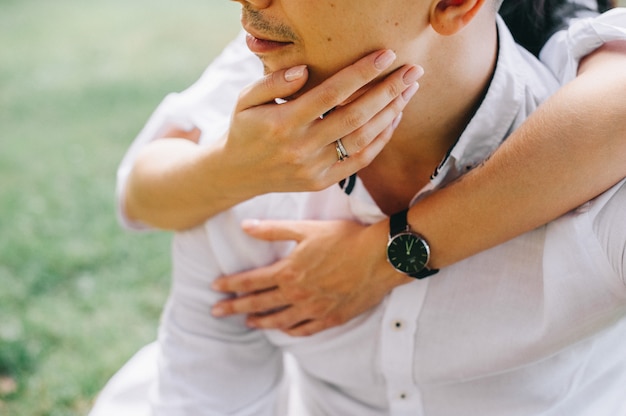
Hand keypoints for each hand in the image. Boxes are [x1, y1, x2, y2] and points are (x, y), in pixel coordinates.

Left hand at [211, 219, 411, 335]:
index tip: (215, 288)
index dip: (230, 285)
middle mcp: (297, 295)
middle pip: (258, 304)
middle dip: (234, 308)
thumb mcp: (306, 229)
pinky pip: (304, 330)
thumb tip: (246, 226)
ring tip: (247, 322)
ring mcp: (314, 310)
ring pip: (279, 321)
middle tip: (215, 312)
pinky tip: (283, 330)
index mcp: (288, 272)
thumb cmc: (345, 238)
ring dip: (260, 321)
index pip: (250, 282)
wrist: (381, 257)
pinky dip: (289, 331)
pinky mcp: (331, 318)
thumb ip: (273, 230)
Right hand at [222, 49, 422, 195]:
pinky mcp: (322, 182)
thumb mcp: (246, 99)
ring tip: (409, 91)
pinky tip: (393, 118)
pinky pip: (359, 161)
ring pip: (362, 139)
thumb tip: (305, 70)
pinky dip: (381, 140)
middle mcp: (301, 147)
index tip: (386, 55)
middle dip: (388, 91)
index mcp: (283, 122)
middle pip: (355, 116)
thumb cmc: (245, 128)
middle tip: (413, 71)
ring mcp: (314, 168)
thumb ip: (273, 82)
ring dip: (390, 114)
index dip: (362, 73)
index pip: (332, 93)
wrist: (238, 173)